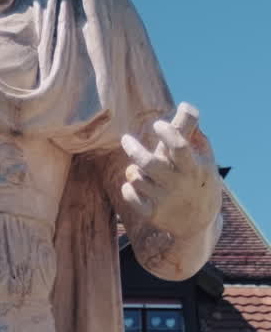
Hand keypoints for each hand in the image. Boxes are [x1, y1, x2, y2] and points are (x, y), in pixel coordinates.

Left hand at [120, 102, 220, 239]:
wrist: (199, 224)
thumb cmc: (200, 182)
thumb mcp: (205, 159)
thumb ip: (194, 134)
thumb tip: (184, 107)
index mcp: (194, 168)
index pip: (179, 147)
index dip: (167, 132)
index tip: (157, 124)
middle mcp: (178, 184)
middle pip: (149, 163)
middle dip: (134, 149)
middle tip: (126, 139)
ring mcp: (164, 200)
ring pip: (137, 178)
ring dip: (133, 170)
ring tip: (137, 168)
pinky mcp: (152, 214)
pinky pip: (131, 197)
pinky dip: (128, 189)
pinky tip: (134, 184)